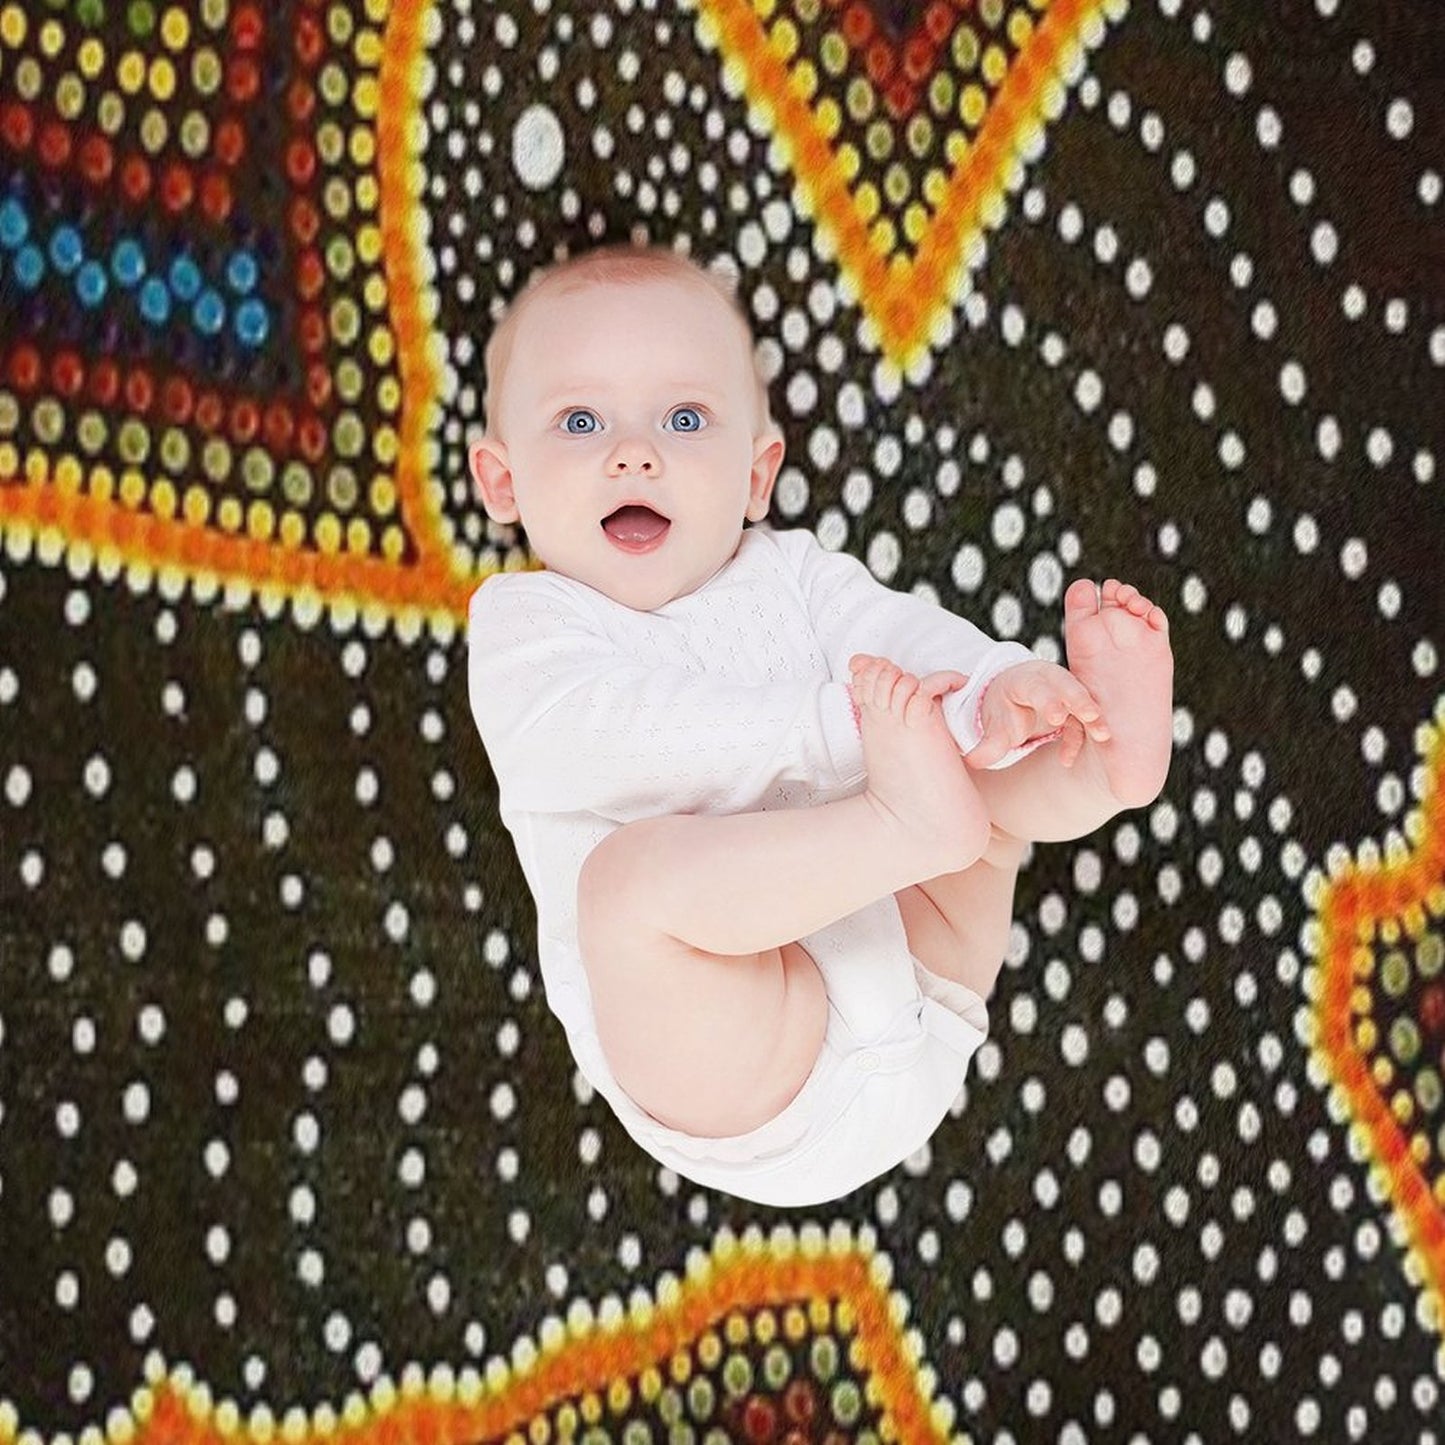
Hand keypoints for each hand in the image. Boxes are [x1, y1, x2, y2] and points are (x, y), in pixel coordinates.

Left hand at [965, 660, 1109, 770]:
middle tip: (1091, 716)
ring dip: (1093, 717)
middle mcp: (1048, 680)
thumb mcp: (994, 725)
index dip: (1048, 700)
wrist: (1013, 696)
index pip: (1037, 687)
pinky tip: (1066, 760)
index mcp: (1024, 680)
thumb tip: (972, 761)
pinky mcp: (1076, 705)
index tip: (1057, 717)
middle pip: (1067, 685)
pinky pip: (1083, 720)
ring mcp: (1065, 690)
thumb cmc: (1004, 709)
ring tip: (1103, 735)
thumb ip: (987, 745)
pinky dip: (1080, 737)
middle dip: (1079, 700)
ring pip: (1083, 699)